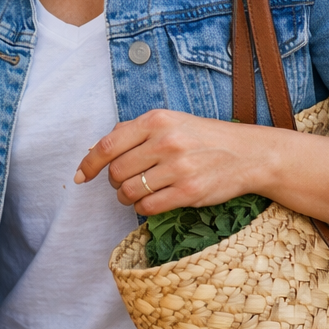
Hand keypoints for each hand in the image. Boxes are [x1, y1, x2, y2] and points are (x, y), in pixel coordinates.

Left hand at [75, 109, 263, 215]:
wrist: (248, 154)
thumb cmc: (203, 137)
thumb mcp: (170, 122)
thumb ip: (133, 131)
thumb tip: (95, 149)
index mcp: (156, 120)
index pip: (107, 145)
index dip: (88, 164)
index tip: (80, 177)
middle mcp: (166, 141)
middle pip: (115, 172)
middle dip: (113, 181)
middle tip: (124, 182)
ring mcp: (178, 167)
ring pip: (128, 191)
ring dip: (126, 197)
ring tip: (137, 193)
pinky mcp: (189, 191)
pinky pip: (148, 207)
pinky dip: (143, 208)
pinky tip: (151, 201)